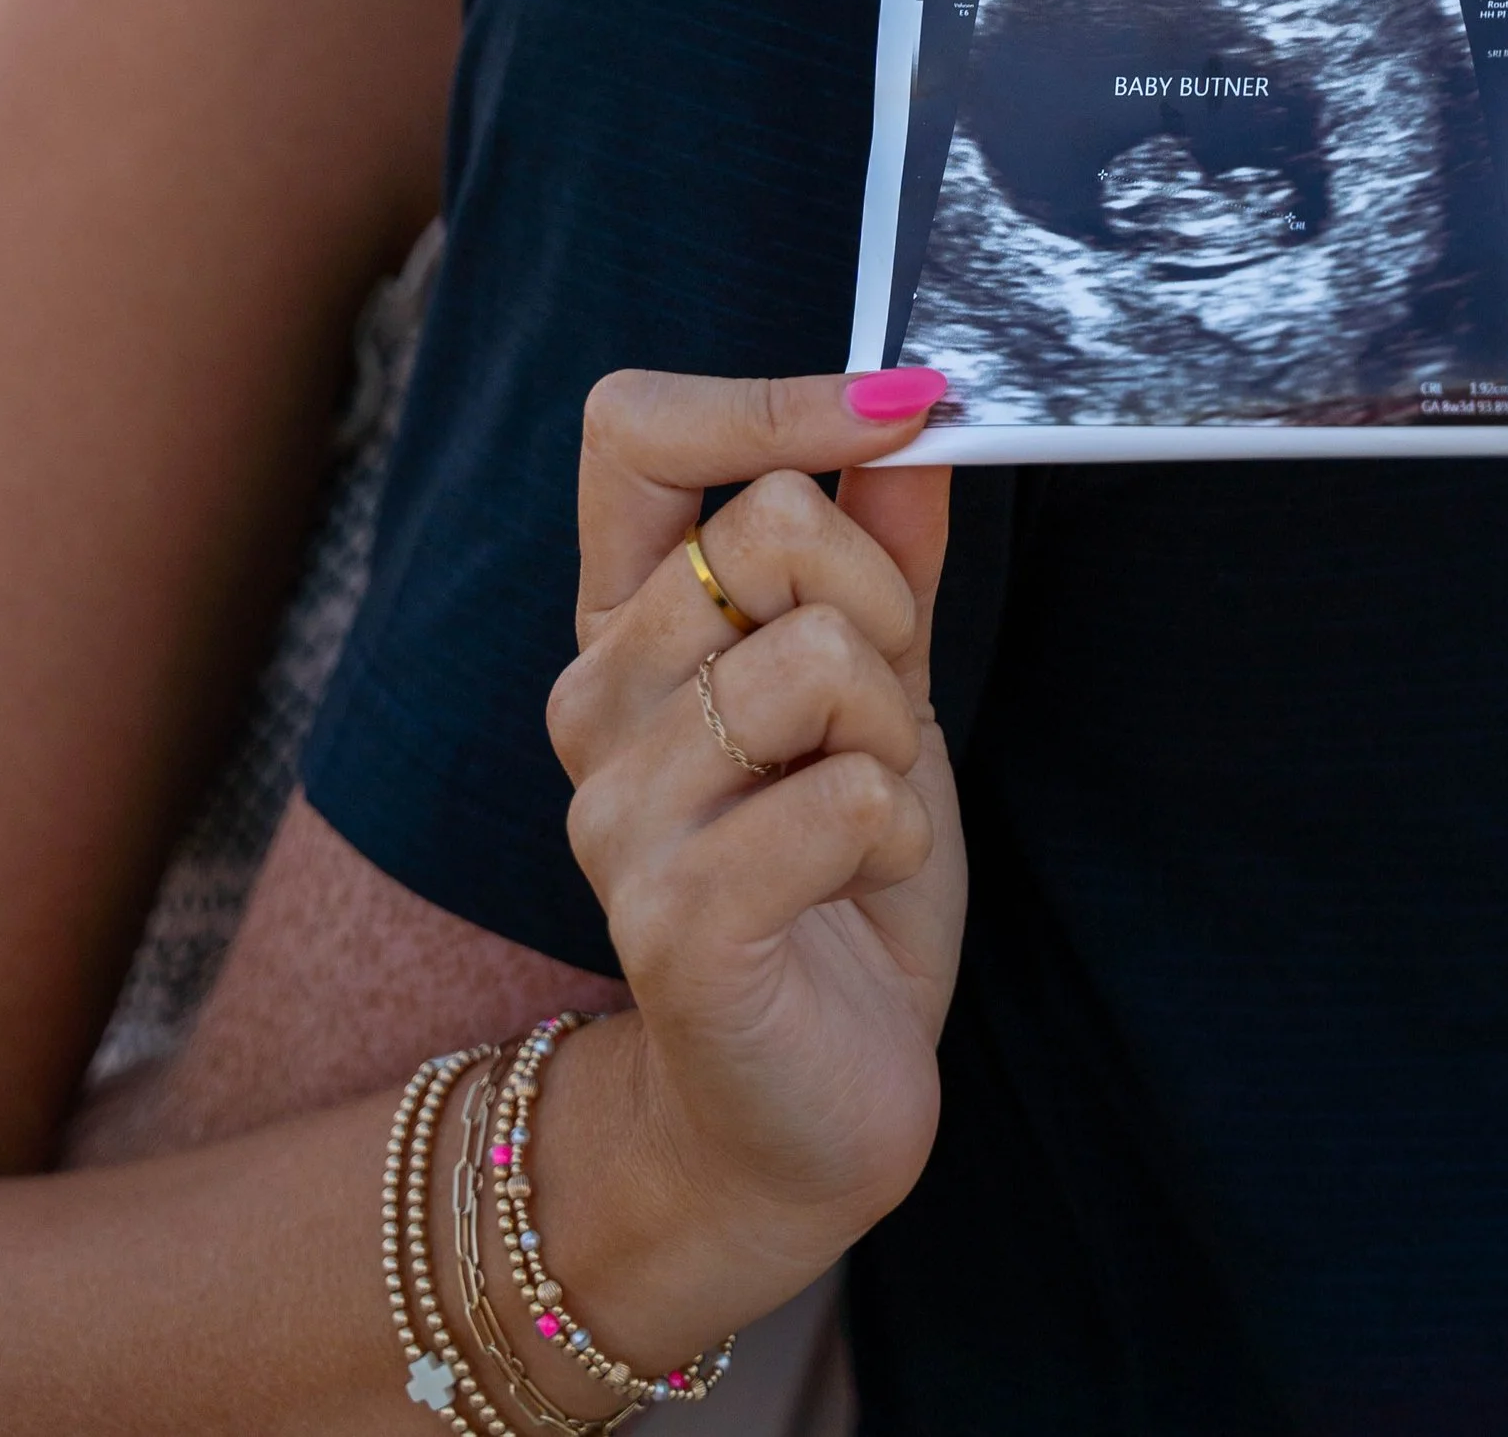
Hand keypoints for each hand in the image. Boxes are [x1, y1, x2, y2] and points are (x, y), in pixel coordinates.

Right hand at [544, 366, 961, 1344]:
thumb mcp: (882, 687)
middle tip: (884, 710)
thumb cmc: (838, 878)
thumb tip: (913, 415)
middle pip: (769, 528)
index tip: (897, 409)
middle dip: (884, 605)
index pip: (634, 430)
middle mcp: (594, 699)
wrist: (804, 1106)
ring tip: (871, 805)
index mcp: (628, 621)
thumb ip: (887, 554)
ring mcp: (615, 811)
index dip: (770, 400)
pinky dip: (893, 827)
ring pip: (812, 656)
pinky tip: (860, 878)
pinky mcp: (668, 917)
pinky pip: (837, 794)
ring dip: (895, 731)